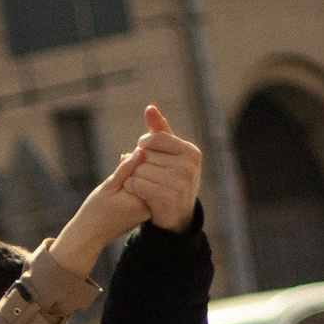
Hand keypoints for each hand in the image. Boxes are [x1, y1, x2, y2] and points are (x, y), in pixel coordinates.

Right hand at [51, 103, 203, 274]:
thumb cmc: (95, 210)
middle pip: (149, 177)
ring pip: (146, 185)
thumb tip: (141, 151)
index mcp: (141, 199)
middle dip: (135, 169)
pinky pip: (143, 194)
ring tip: (117, 187)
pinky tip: (121, 193)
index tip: (121, 163)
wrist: (90, 235)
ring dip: (134, 178)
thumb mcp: (108, 185)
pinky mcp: (145, 213)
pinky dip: (134, 188)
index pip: (146, 169)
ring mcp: (148, 212)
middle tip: (118, 177)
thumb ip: (125, 168)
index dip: (133, 160)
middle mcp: (149, 206)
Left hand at [118, 103, 202, 231]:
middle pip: (145, 155)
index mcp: (191, 152)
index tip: (145, 152)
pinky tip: (140, 192)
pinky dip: (132, 187)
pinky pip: (135, 184)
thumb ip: (160, 131)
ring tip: (147, 184)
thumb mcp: (172, 154)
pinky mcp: (165, 197)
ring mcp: (178, 182)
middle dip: (141, 163)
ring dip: (135, 176)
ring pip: (139, 169)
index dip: (144, 145)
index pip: (155, 138)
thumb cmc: (173, 178)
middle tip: (151, 175)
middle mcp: (188, 166)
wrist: (178, 216)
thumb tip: (149, 108)